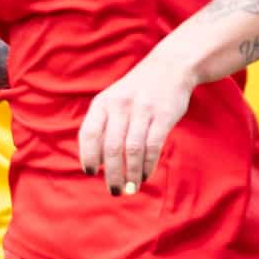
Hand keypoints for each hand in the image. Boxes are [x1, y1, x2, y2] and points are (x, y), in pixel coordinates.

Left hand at [79, 48, 198, 193]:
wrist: (170, 67)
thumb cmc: (136, 92)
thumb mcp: (113, 100)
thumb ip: (103, 126)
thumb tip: (96, 162)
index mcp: (103, 103)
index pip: (89, 133)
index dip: (88, 156)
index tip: (90, 173)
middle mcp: (120, 105)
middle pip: (111, 148)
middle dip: (112, 174)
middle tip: (114, 191)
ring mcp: (143, 110)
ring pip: (133, 150)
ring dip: (131, 173)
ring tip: (131, 188)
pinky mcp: (164, 115)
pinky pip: (153, 146)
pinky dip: (148, 165)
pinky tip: (145, 175)